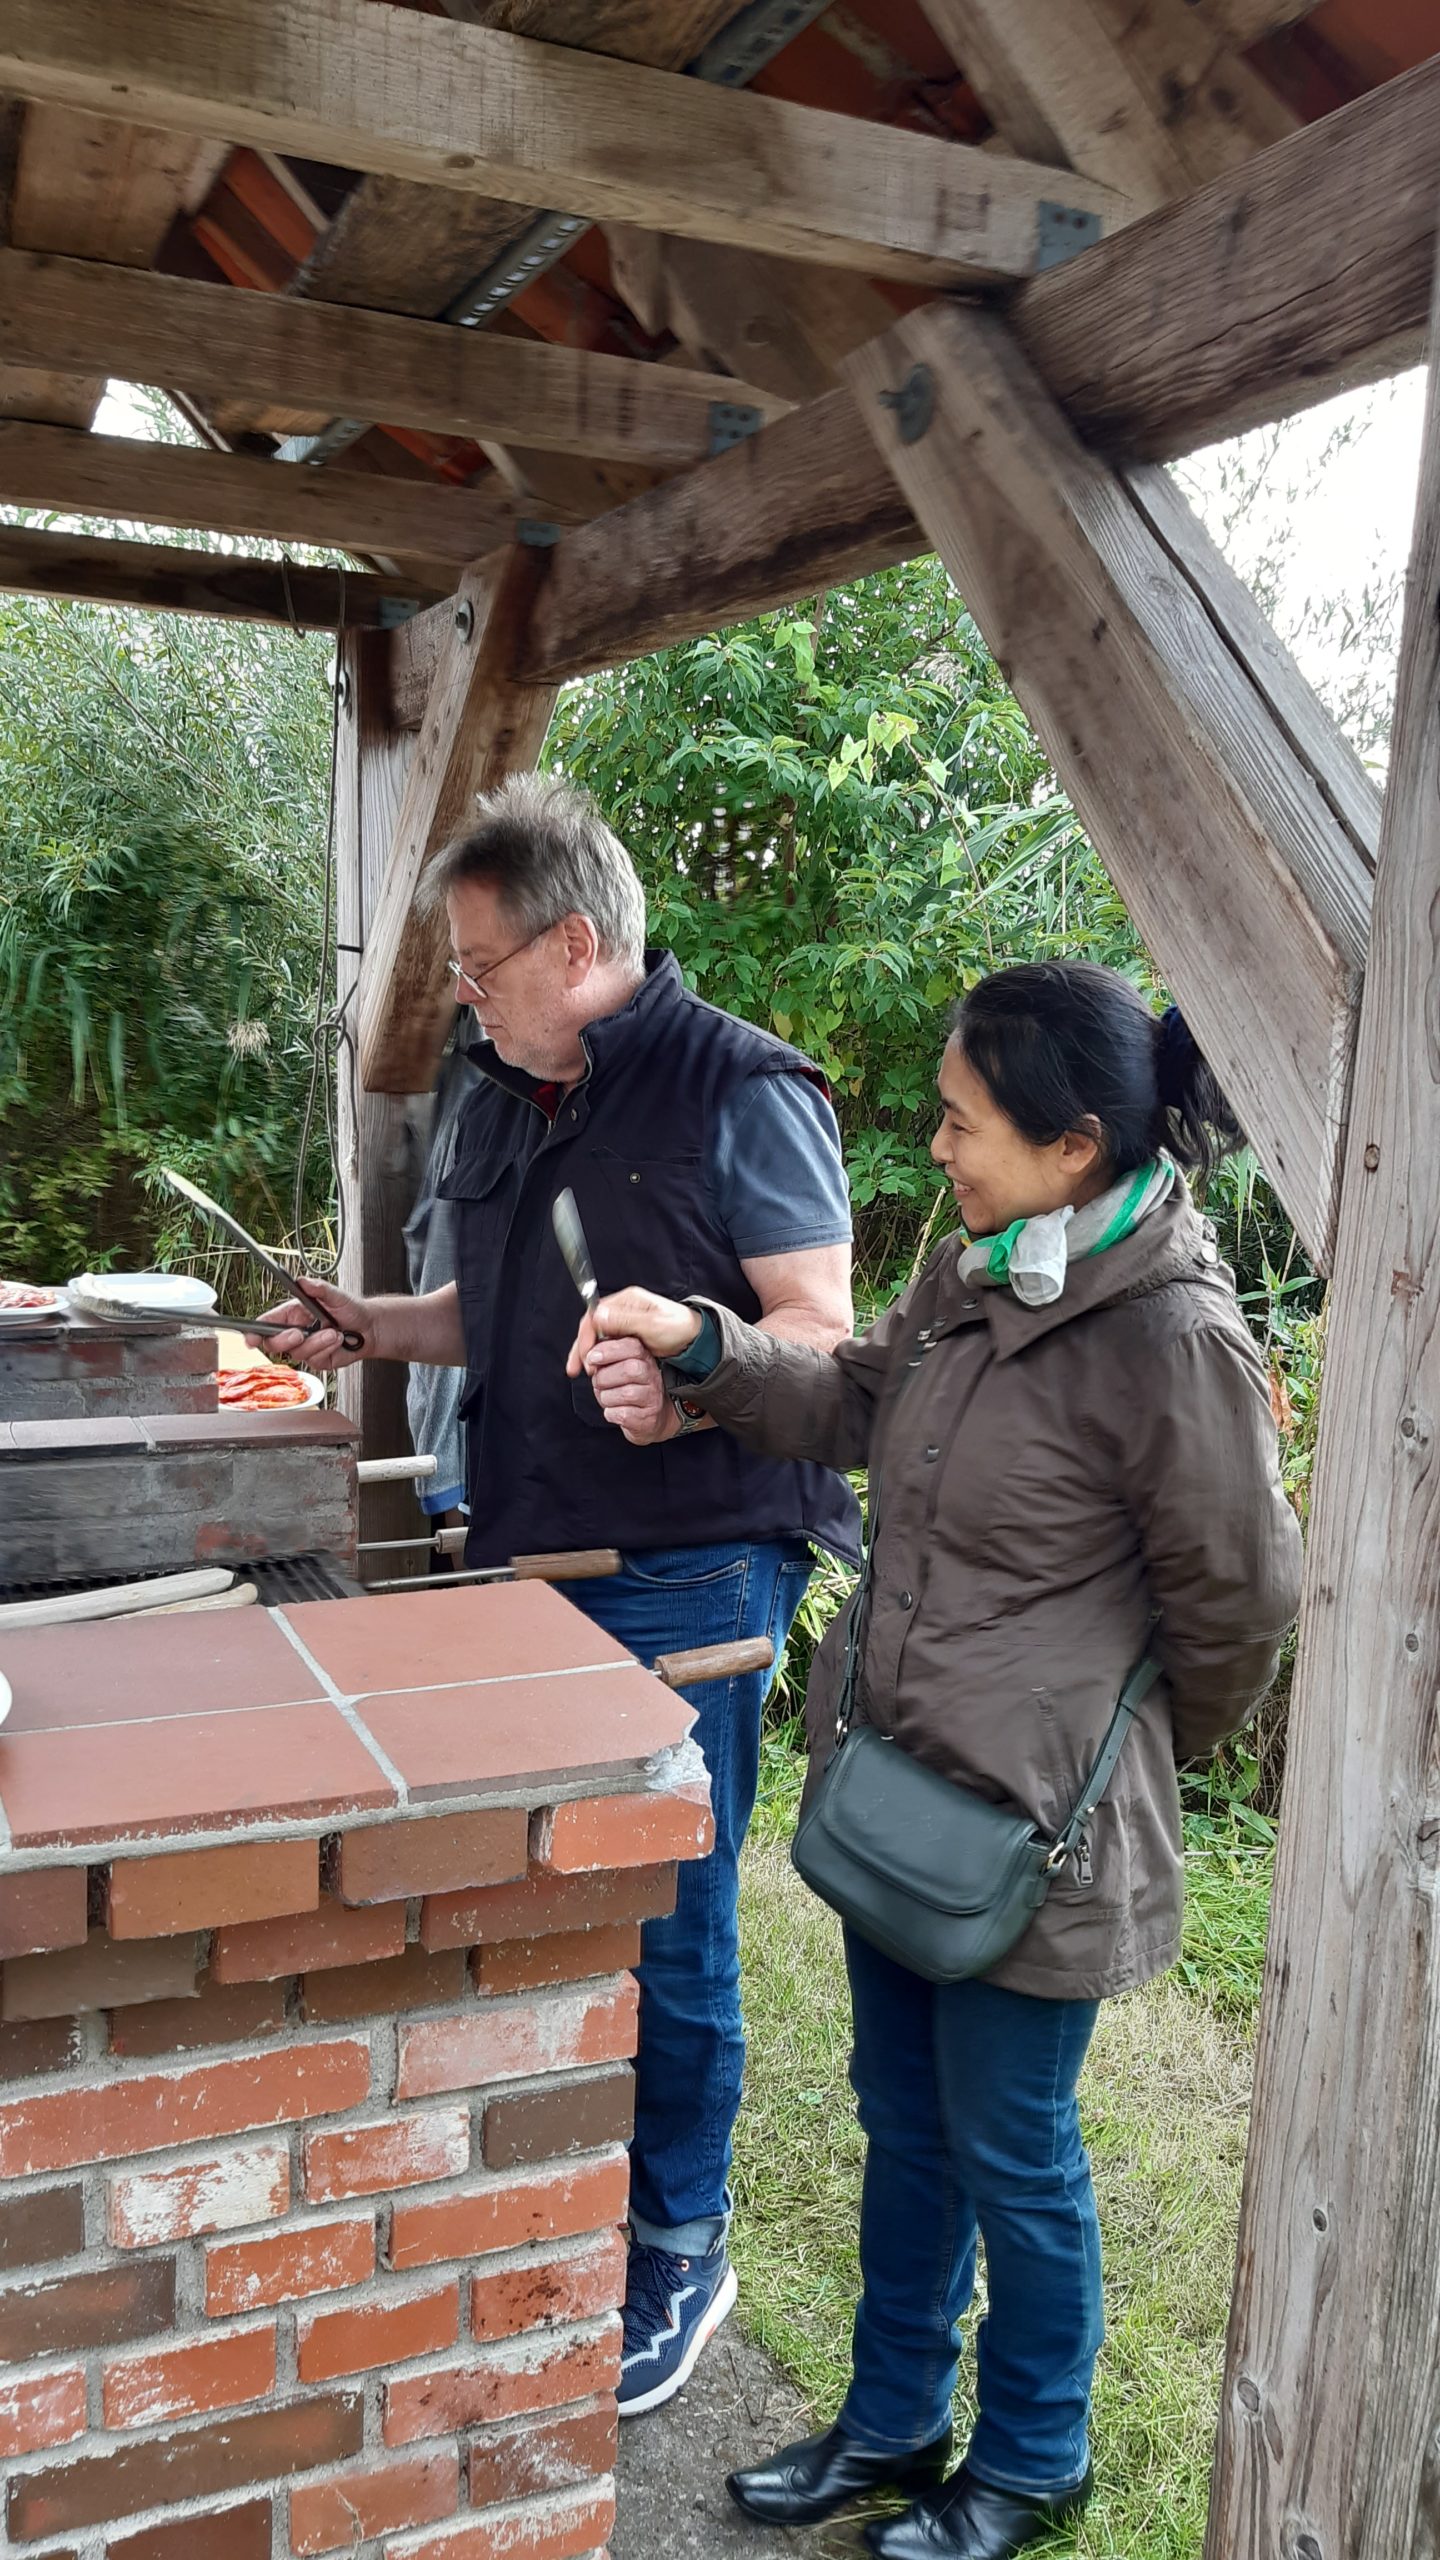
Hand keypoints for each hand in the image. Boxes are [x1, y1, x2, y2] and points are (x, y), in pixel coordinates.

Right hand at [250, 1277, 369, 1371]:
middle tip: (299, 1333)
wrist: (370, 1327)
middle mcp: (295, 1332)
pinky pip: (315, 1360)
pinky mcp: (317, 1360)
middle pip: (274, 1344)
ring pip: (298, 1353)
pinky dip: (328, 1348)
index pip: (266, 1324)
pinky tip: (338, 1340)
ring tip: (334, 1332)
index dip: (254, 1333)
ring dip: (317, 1342)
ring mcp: (306, 1348)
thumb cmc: (350, 1309)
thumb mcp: (335, 1294)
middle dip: (285, 1340)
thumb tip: (302, 1281)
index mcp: (292, 1314)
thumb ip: (318, 1288)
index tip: (251, 1338)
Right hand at [565, 1286, 702, 1377]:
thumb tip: (598, 1317)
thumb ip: (625, 1321)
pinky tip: (593, 1367)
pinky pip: (606, 1344)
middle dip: (581, 1346)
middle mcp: (622, 1309)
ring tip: (580, 1370)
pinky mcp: (627, 1335)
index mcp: (627, 1301)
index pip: (595, 1314)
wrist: (695, 1339)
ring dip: (587, 1352)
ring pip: (596, 1336)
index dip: (586, 1335)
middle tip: (578, 1368)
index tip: (585, 1355)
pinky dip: (597, 1355)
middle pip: (592, 1325)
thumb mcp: (652, 1325)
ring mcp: (624, 1322)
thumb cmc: (678, 1329)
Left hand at [582, 1335, 676, 1444]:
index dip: (608, 1350)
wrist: (648, 1417)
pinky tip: (613, 1411)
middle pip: (630, 1370)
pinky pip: (624, 1414)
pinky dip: (611, 1414)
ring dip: (606, 1397)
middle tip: (598, 1383)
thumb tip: (587, 1357)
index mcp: (644, 1358)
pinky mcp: (648, 1417)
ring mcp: (652, 1397)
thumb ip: (603, 1357)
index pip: (632, 1346)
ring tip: (607, 1398)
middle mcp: (652, 1376)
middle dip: (604, 1377)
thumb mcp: (616, 1367)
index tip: (592, 1358)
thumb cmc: (626, 1388)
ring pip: (626, 1394)